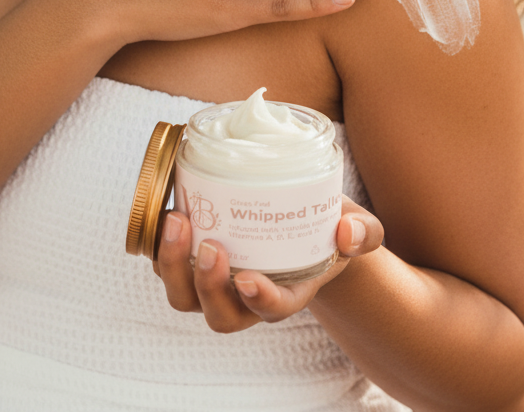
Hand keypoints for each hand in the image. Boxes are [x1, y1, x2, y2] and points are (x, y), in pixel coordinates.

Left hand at [153, 196, 383, 331]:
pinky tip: (166, 208)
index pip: (271, 310)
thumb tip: (348, 232)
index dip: (259, 300)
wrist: (299, 215)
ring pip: (184, 296)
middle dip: (207, 286)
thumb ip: (364, 231)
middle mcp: (246, 295)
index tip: (249, 278)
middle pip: (219, 314)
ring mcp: (215, 280)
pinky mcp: (191, 258)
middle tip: (209, 244)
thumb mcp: (356, 224)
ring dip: (173, 265)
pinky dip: (160, 243)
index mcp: (287, 292)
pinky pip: (167, 265)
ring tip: (177, 220)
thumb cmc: (328, 224)